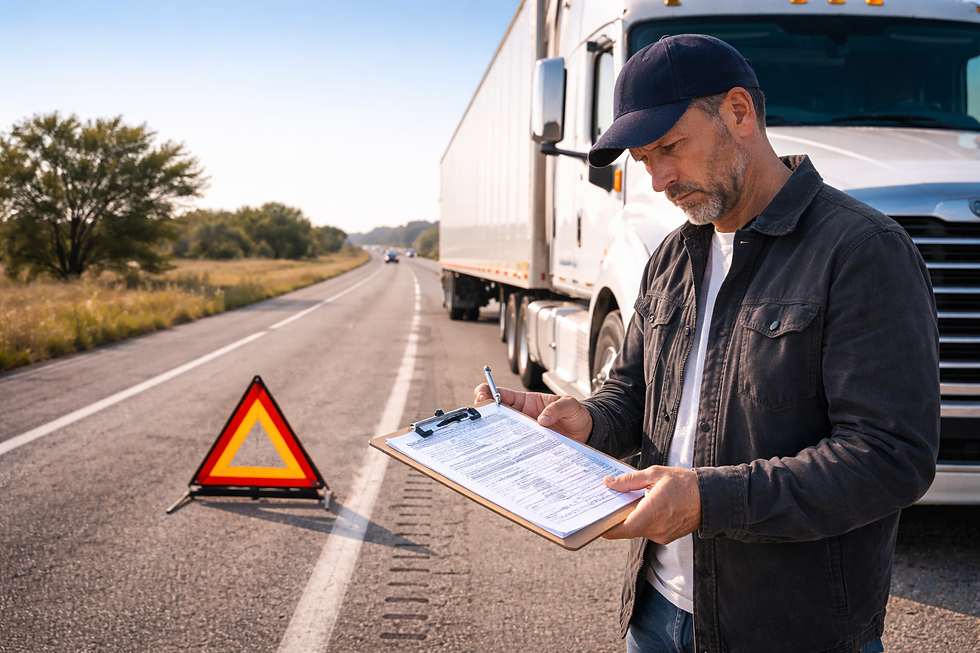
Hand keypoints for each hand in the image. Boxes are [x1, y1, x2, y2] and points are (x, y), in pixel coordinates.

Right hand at [474, 383, 592, 443]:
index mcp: (525, 401)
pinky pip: (515, 450)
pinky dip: (510, 453)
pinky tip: (507, 457)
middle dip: (483, 417)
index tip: (481, 397)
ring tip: (491, 441)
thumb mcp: (570, 405)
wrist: (586, 433)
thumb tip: (542, 419)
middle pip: (495, 416)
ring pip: (501, 434)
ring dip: (494, 437)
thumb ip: (557, 408)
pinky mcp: (529, 447)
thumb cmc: (576, 414)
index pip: (500, 394)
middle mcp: (521, 417)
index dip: (486, 392)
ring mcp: (523, 433)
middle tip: (480, 422)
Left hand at [601, 466, 701, 543]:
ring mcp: (663, 535)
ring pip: (639, 530)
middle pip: (629, 529)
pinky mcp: (667, 538)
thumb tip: (610, 483)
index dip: (610, 529)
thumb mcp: (655, 474)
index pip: (626, 528)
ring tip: (637, 502)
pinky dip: (645, 522)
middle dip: (621, 518)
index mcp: (654, 510)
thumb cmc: (684, 483)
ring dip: (634, 519)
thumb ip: (630, 480)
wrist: (710, 497)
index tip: (599, 524)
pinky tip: (649, 508)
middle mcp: (658, 527)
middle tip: (615, 505)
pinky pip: (649, 531)